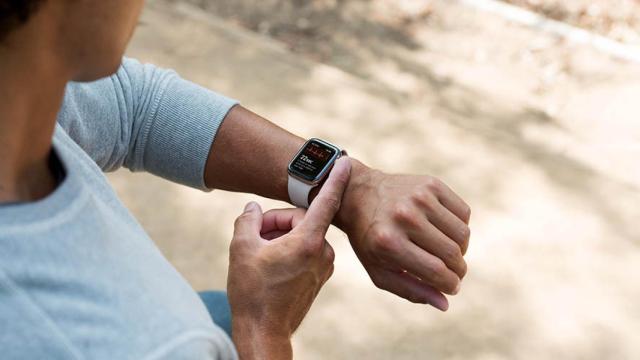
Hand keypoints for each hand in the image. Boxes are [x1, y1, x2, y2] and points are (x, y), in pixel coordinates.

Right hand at [227, 158, 350, 358]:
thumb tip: (254, 209)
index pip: (325, 201)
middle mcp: (322, 252)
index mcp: (307, 242)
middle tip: (254, 236)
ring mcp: (324, 265)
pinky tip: (270, 263)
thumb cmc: (252, 292)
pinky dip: (288, 249)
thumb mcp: (241, 248)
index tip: (345, 161)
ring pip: (302, 235)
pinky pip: (306, 249)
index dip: (334, 178)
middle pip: (301, 219)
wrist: (263, 331)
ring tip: (259, 254)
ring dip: (280, 237)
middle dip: (276, 222)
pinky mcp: (320, 275)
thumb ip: (249, 220)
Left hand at [335, 160, 470, 310]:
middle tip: (454, 272)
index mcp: (389, 243)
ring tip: (449, 252)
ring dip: (461, 249)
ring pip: (462, 234)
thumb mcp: (379, 270)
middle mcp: (404, 217)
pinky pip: (464, 213)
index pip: (437, 272)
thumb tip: (445, 303)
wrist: (358, 194)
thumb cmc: (370, 239)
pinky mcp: (431, 184)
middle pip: (452, 254)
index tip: (452, 287)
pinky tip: (445, 231)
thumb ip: (411, 290)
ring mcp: (419, 197)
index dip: (451, 285)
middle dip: (459, 270)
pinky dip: (460, 227)